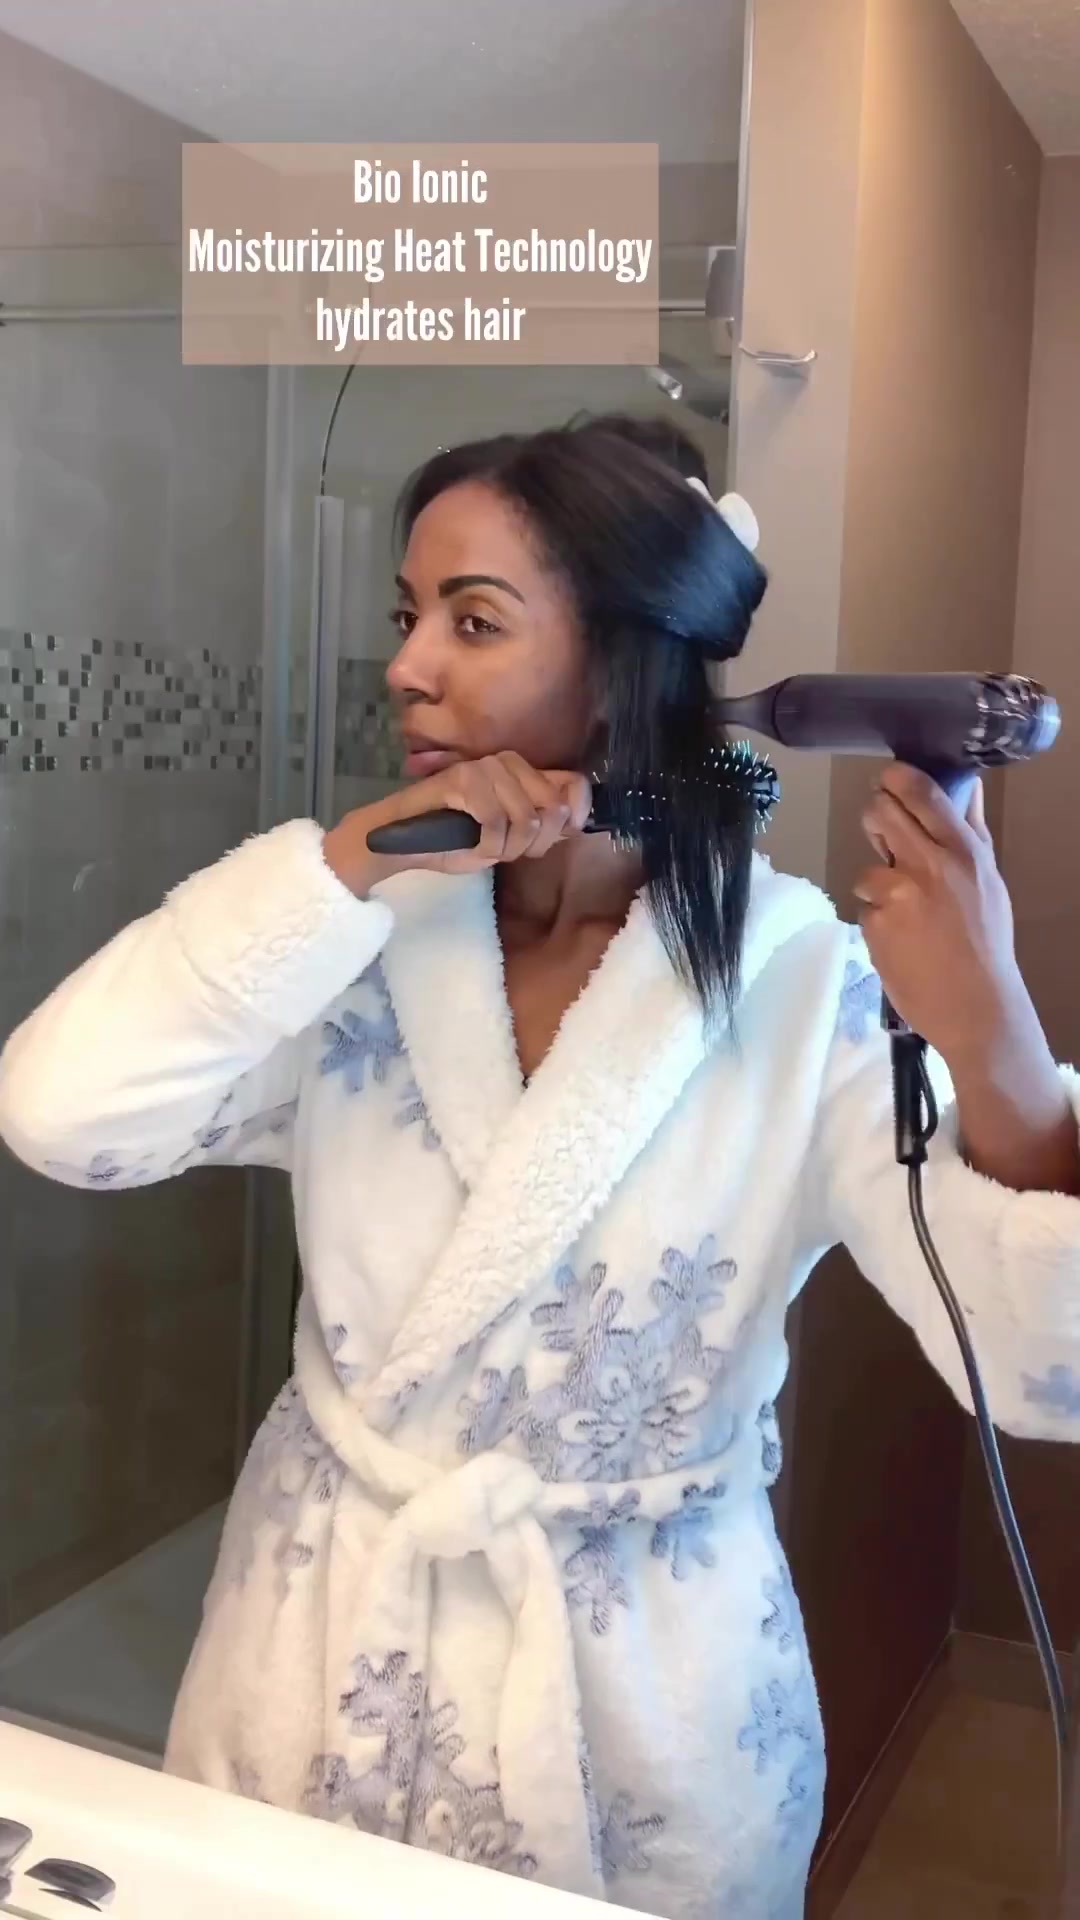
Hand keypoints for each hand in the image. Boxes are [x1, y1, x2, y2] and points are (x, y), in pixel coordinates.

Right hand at [323, 752, 593, 893]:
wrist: (400, 841)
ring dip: (507, 847)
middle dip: (534, 843)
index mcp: (522, 771)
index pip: (575, 785)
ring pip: (526, 818)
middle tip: (506, 852)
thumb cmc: (452, 839)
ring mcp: (484, 768)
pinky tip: (472, 846)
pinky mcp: (463, 779)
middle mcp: (507, 762)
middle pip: (553, 808)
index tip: (549, 842)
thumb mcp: (508, 838)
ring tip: (483, 848)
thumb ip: (541, 827)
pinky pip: (496, 821)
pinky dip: (487, 845)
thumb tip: (574, 822)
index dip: (573, 819)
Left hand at [853, 764, 1026, 1067]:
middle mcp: (929, 863)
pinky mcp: (874, 922)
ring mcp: (897, 892)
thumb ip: (971, 831)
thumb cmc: (986, 940)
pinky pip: (864, 907)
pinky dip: (876, 920)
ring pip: (866, 868)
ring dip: (877, 886)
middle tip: (883, 835)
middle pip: (879, 812)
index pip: (921, 792)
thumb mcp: (989, 880)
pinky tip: (899, 939)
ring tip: (905, 915)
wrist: (975, 1004)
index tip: (889, 781)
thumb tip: (968, 785)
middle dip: (875, 818)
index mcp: (963, 850)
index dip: (896, 778)